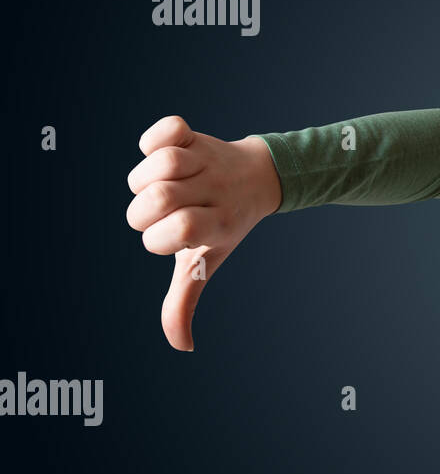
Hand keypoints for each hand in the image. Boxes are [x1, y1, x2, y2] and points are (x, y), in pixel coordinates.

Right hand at [126, 115, 282, 351]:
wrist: (261, 178)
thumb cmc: (222, 225)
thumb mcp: (206, 261)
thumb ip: (185, 300)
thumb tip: (182, 346)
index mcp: (218, 223)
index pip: (181, 228)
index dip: (161, 237)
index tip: (169, 238)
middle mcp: (215, 191)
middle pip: (162, 195)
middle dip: (144, 210)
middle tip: (157, 213)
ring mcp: (206, 160)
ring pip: (164, 162)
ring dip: (144, 177)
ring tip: (156, 186)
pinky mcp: (195, 135)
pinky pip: (169, 128)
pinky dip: (155, 137)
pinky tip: (160, 152)